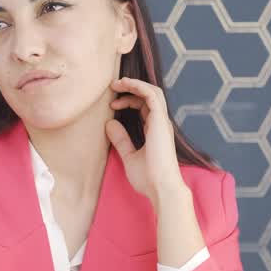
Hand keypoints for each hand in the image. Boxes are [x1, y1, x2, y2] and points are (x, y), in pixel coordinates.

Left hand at [106, 77, 186, 205]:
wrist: (161, 188)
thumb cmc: (148, 177)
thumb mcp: (129, 156)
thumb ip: (121, 140)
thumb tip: (109, 124)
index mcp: (155, 130)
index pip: (145, 107)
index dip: (128, 101)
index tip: (112, 105)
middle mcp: (160, 123)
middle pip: (148, 96)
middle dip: (131, 89)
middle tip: (113, 87)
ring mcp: (161, 121)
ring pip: (152, 91)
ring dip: (134, 84)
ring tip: (117, 83)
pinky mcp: (160, 121)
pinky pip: (151, 95)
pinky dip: (138, 86)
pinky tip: (125, 84)